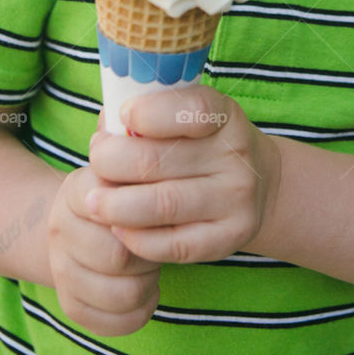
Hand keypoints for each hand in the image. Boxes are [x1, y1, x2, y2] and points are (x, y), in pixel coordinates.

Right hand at [47, 140, 160, 336]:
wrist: (78, 220)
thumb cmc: (122, 185)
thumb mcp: (129, 159)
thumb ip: (144, 144)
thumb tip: (149, 126)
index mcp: (78, 188)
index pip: (113, 206)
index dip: (146, 209)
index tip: (158, 200)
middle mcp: (62, 229)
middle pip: (118, 254)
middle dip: (150, 250)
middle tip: (161, 238)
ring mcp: (62, 268)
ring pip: (121, 293)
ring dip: (148, 282)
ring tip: (153, 265)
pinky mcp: (71, 303)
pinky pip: (116, 322)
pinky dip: (139, 310)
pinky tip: (145, 290)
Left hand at [85, 85, 279, 265]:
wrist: (260, 186)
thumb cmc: (202, 145)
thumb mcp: (187, 118)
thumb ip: (147, 116)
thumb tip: (106, 128)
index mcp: (225, 117)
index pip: (192, 109)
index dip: (148, 113)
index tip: (122, 116)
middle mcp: (235, 156)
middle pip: (157, 161)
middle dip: (111, 161)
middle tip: (95, 162)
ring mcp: (235, 200)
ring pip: (162, 205)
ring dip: (115, 206)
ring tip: (93, 201)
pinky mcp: (229, 238)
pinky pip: (172, 245)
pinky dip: (135, 238)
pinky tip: (119, 229)